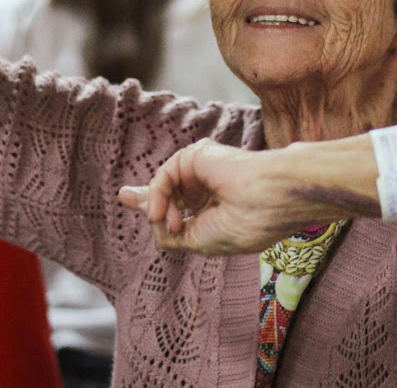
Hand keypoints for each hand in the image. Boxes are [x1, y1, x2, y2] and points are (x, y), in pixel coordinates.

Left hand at [118, 138, 346, 254]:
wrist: (272, 198)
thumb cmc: (248, 224)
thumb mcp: (203, 240)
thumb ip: (173, 233)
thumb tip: (151, 221)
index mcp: (215, 208)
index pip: (181, 207)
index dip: (160, 208)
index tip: (145, 211)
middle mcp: (208, 187)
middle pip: (168, 190)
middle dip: (146, 197)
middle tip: (123, 196)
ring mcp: (203, 170)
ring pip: (165, 187)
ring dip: (159, 208)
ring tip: (167, 222)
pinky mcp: (197, 155)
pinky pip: (165, 175)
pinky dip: (158, 193)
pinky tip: (160, 211)